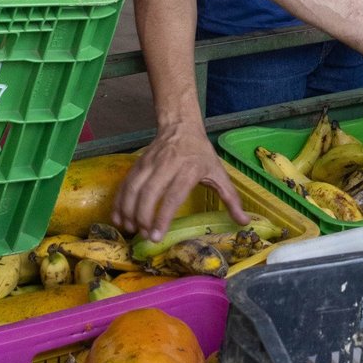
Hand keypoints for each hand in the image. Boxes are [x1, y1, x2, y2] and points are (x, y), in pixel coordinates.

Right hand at [111, 120, 248, 240]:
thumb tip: (244, 222)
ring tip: (130, 229)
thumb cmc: (201, 153)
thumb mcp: (219, 173)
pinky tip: (118, 217)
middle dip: (143, 218)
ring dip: (128, 211)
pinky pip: (125, 184)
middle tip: (144, 236)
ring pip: (133, 188)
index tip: (156, 236)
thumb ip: (231, 199)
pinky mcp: (138, 163)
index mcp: (189, 169)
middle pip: (149, 194)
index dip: (162, 216)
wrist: (180, 126)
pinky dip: (119, 201)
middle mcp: (167, 165)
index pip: (172, 195)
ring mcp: (149, 163)